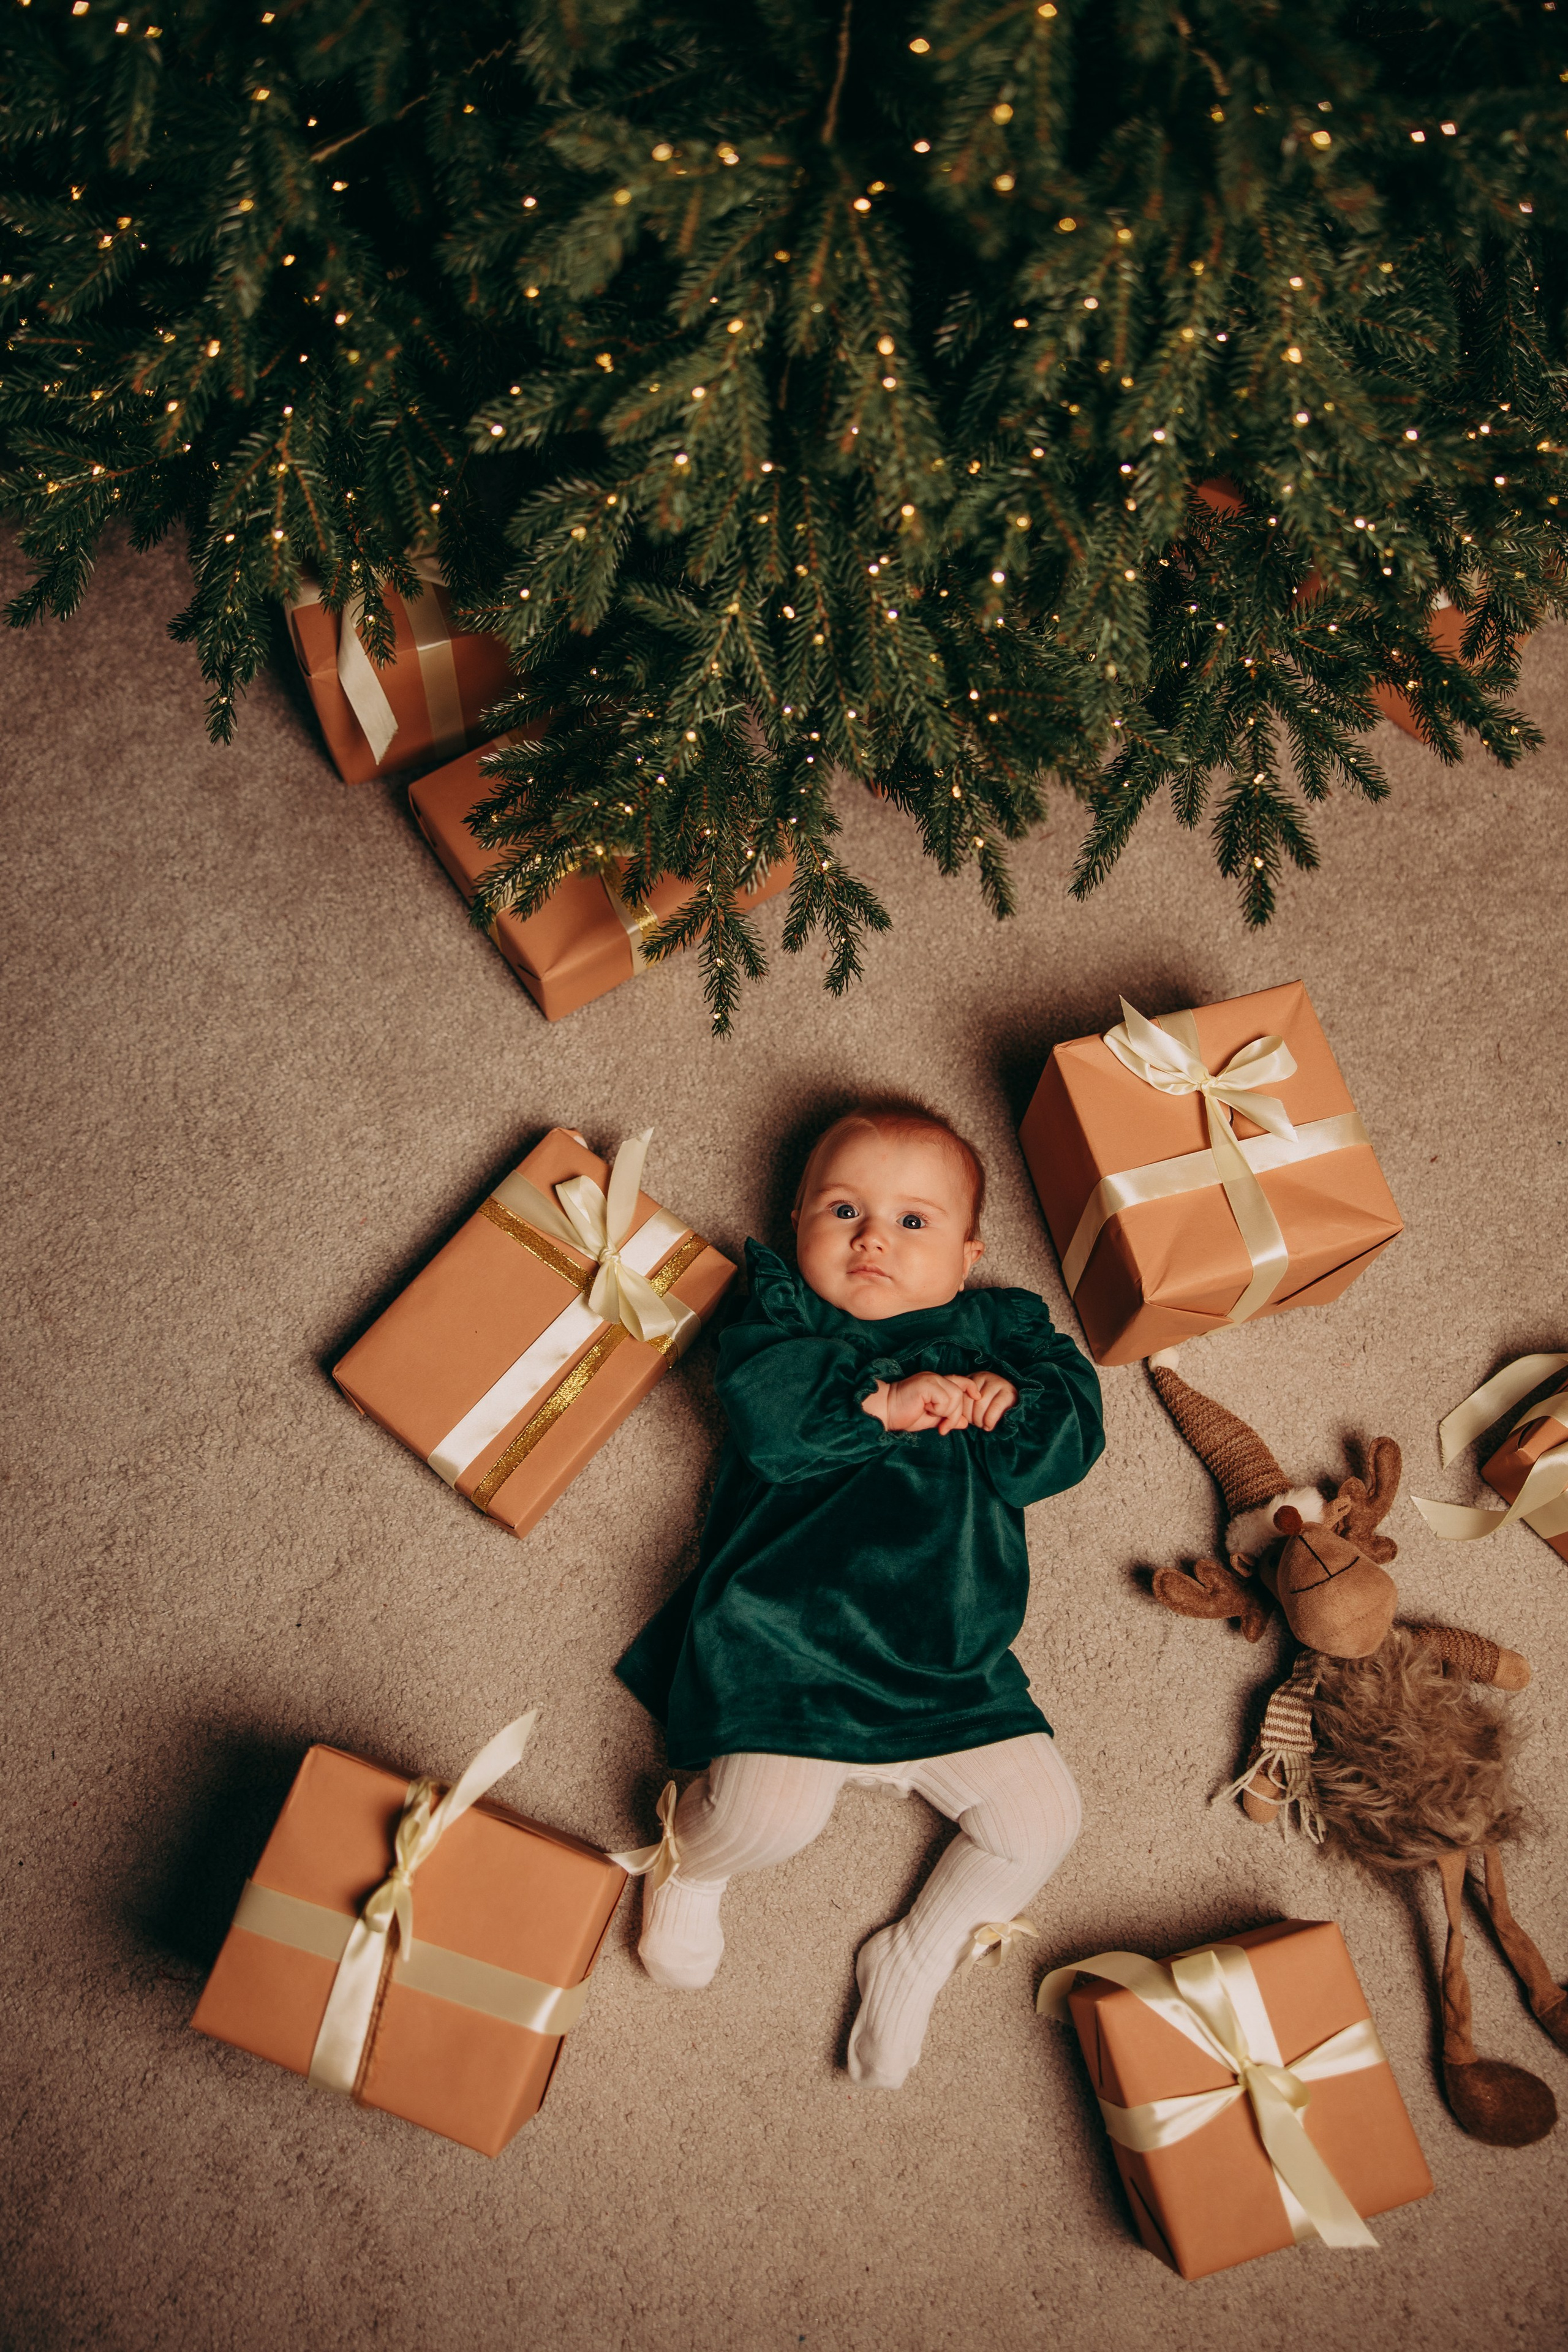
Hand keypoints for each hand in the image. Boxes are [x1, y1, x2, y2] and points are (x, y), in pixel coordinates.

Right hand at [863, 1372, 982, 1434]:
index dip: (971, 1387)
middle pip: (960, 1393)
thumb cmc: (904, 1415)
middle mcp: (935, 1378)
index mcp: (936, 1383)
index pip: (961, 1380)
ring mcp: (930, 1379)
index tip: (977, 1397)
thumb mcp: (931, 1419)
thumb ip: (947, 1418)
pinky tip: (927, 1411)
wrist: (885, 1412)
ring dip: (947, 1413)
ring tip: (934, 1419)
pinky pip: (945, 1399)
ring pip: (955, 1396)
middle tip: (943, 1427)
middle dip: (956, 1414)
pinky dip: (939, 1410)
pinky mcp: (925, 1384)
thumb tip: (965, 1422)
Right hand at [963, 1370, 1018, 1429]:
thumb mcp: (1006, 1413)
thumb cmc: (1004, 1407)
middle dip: (977, 1419)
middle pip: (980, 1404)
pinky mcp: (969, 1378)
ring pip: (968, 1400)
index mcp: (1007, 1391)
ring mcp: (981, 1377)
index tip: (988, 1427)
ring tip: (973, 1419)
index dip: (989, 1421)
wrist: (999, 1391)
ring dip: (968, 1415)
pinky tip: (966, 1413)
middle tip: (979, 1424)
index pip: (996, 1407)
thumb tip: (987, 1427)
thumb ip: (1000, 1418)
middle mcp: (994, 1381)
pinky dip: (961, 1407)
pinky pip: (960, 1395)